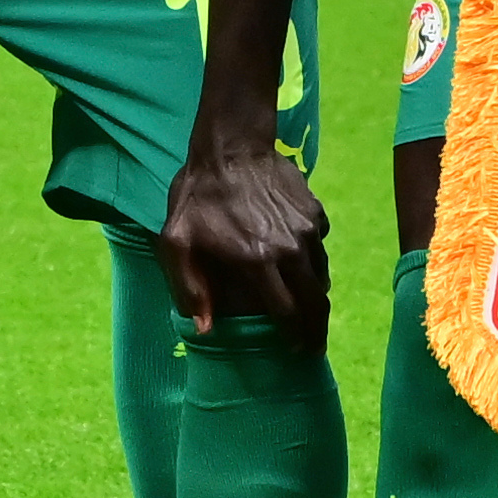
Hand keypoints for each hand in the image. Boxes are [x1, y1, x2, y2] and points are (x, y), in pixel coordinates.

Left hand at [149, 140, 333, 351]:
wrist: (231, 145)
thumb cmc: (198, 195)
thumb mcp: (176, 240)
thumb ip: (188, 288)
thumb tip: (206, 329)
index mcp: (258, 262)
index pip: (287, 314)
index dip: (295, 338)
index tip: (297, 353)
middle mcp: (291, 250)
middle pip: (316, 302)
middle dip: (317, 330)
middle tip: (313, 346)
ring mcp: (307, 230)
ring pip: (321, 275)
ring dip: (315, 295)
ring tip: (305, 307)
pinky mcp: (315, 212)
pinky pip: (319, 246)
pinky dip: (313, 260)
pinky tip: (297, 261)